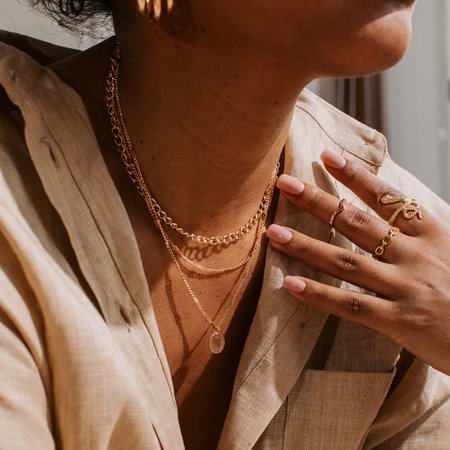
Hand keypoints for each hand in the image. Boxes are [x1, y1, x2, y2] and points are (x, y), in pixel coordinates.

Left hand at [266, 150, 449, 375]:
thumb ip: (422, 230)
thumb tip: (396, 210)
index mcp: (432, 233)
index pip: (386, 196)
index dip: (355, 175)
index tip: (326, 157)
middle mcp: (415, 254)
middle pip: (357, 221)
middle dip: (318, 200)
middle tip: (284, 183)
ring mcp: (405, 287)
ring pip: (346, 261)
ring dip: (306, 245)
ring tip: (274, 233)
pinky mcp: (400, 321)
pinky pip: (352, 305)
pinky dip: (320, 295)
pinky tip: (291, 285)